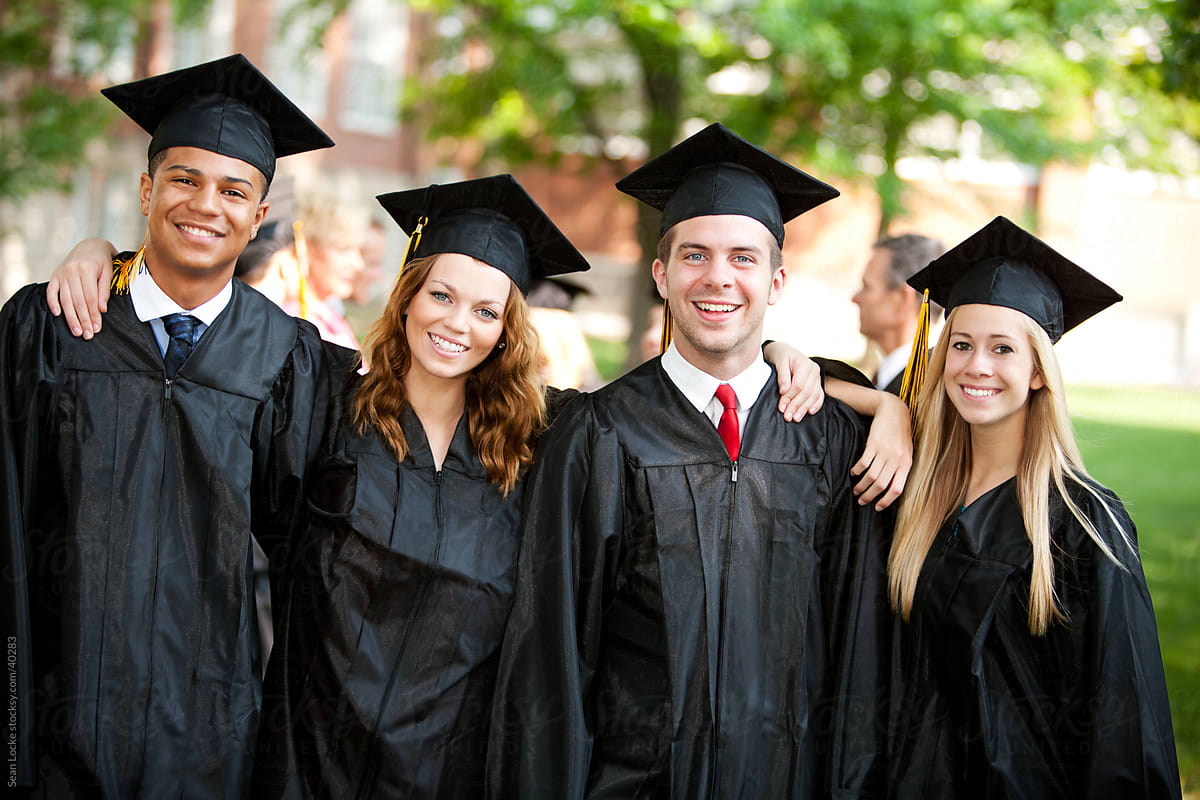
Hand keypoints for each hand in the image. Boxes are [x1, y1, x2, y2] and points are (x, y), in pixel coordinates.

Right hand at [45, 238, 116, 338]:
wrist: (90, 246)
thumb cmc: (102, 261)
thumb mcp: (108, 272)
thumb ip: (104, 291)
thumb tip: (102, 310)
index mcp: (87, 269)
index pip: (90, 298)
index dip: (93, 314)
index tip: (97, 328)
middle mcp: (72, 271)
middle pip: (77, 301)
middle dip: (83, 319)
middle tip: (87, 335)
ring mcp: (61, 273)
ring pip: (65, 299)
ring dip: (70, 317)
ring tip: (76, 331)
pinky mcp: (54, 275)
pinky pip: (51, 291)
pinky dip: (52, 303)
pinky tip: (57, 315)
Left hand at [764, 341, 824, 420]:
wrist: (785, 350)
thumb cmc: (781, 355)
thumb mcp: (778, 361)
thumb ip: (782, 375)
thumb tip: (784, 390)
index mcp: (804, 364)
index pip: (798, 385)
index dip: (789, 397)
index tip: (781, 407)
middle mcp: (814, 370)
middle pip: (807, 392)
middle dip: (796, 406)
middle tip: (787, 417)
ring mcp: (817, 377)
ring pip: (814, 395)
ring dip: (805, 408)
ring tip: (796, 418)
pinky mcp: (817, 382)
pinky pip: (820, 395)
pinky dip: (816, 404)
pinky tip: (810, 412)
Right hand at [850, 393, 911, 510]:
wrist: (894, 412)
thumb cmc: (901, 434)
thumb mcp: (907, 452)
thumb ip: (901, 468)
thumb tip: (892, 487)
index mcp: (906, 465)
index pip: (896, 489)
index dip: (886, 501)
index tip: (877, 507)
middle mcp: (896, 460)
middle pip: (881, 485)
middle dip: (869, 496)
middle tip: (861, 501)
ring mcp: (885, 452)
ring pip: (871, 476)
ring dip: (861, 486)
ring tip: (856, 489)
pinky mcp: (873, 444)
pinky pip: (864, 463)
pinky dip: (857, 470)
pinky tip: (854, 473)